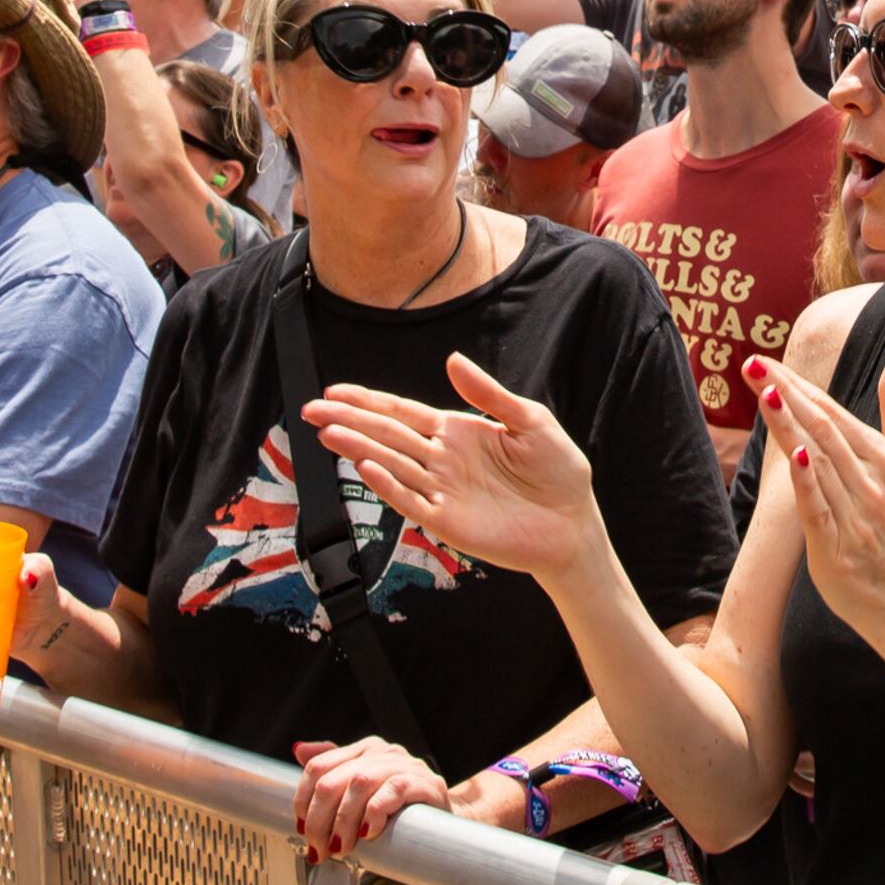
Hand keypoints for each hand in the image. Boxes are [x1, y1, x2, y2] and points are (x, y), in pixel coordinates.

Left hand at [291, 736, 453, 862]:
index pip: (318, 767)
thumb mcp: (361, 790)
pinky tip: (370, 832)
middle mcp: (382, 752)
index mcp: (363, 751)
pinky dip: (375, 813)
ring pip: (359, 783)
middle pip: (333, 779)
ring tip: (342, 846)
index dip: (304, 801)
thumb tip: (299, 749)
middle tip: (319, 848)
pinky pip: (394, 790)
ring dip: (343, 821)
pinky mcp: (426, 783)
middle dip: (319, 819)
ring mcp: (405, 765)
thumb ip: (332, 770)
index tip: (303, 830)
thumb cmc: (399, 809)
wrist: (443, 822)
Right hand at [302, 352, 608, 580]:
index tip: (334, 391)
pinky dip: (388, 484)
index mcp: (457, 431)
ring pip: (391, 464)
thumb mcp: (529, 421)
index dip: (368, 400)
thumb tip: (452, 360)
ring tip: (328, 432)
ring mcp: (441, 491)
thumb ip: (489, 395)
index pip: (402, 412)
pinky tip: (366, 466)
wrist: (573, 524)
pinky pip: (410, 500)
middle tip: (311, 409)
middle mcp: (442, 460)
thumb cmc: (557, 471)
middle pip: (386, 435)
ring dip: (359, 448)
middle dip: (349, 420)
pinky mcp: (447, 522)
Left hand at [751, 347, 884, 684]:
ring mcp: (856, 514)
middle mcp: (871, 480)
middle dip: (786, 393)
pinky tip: (796, 457)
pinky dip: (809, 482)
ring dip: (791, 425)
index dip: (798, 384)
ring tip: (765, 391)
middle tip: (752, 364)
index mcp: (884, 456)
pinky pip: (820, 508)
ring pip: (819, 461)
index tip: (763, 359)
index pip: (832, 411)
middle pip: (823, 428)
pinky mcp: (837, 547)